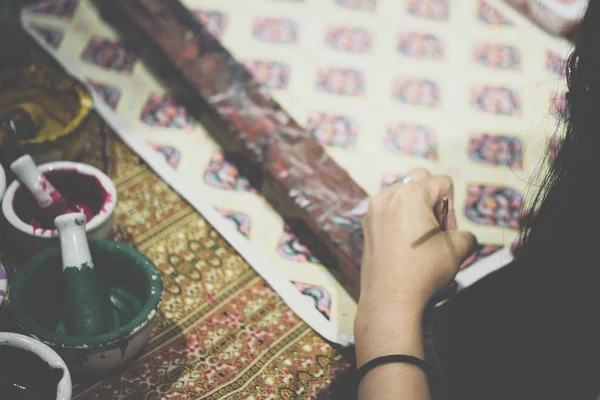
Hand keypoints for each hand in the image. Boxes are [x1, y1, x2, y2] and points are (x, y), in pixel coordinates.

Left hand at [355, 169, 476, 333]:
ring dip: (414, 209)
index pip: (443, 182)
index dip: (451, 208)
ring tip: (419, 238)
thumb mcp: (458, 249)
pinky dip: (399, 219)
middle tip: (434, 228)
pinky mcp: (366, 225)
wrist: (390, 298)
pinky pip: (387, 210)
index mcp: (410, 194)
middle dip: (431, 200)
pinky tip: (404, 244)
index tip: (445, 232)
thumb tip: (461, 236)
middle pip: (419, 180)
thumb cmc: (423, 271)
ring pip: (401, 194)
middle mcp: (388, 196)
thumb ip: (466, 233)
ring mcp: (373, 210)